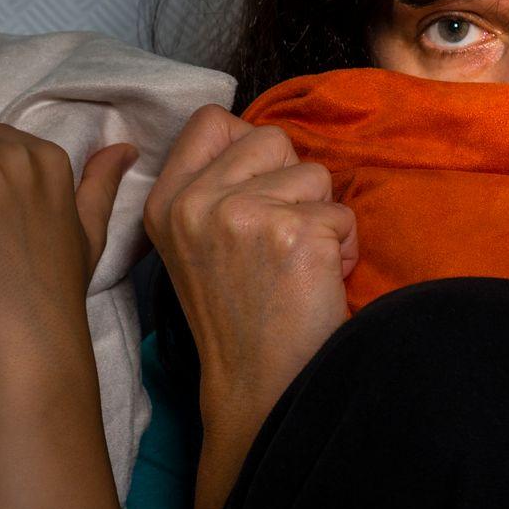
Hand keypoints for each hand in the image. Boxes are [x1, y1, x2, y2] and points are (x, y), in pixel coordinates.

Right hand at [142, 103, 357, 456]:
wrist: (259, 387)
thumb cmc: (241, 317)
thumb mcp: (195, 245)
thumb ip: (212, 188)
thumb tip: (257, 137)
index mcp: (165, 204)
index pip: (211, 121)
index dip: (249, 149)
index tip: (258, 193)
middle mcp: (195, 204)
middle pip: (271, 138)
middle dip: (292, 183)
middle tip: (279, 240)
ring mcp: (241, 215)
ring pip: (314, 174)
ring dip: (321, 218)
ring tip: (298, 266)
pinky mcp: (293, 234)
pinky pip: (342, 214)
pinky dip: (343, 249)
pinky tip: (316, 284)